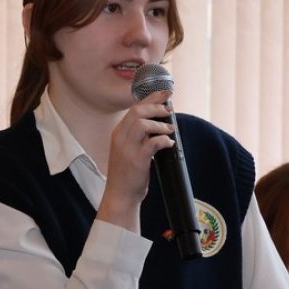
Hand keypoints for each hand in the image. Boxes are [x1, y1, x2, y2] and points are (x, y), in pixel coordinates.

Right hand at [96, 90, 174, 231]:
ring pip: (142, 123)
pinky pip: (152, 143)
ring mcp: (127, 149)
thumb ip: (138, 137)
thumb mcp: (127, 150)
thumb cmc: (126, 174)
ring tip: (170, 129)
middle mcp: (120, 138)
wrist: (119, 195)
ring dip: (160, 124)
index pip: (133, 108)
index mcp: (118, 134)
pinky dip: (163, 140)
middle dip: (156, 105)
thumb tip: (160, 124)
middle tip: (170, 108)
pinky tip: (169, 143)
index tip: (165, 93)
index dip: (151, 98)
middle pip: (137, 111)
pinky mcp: (136, 160)